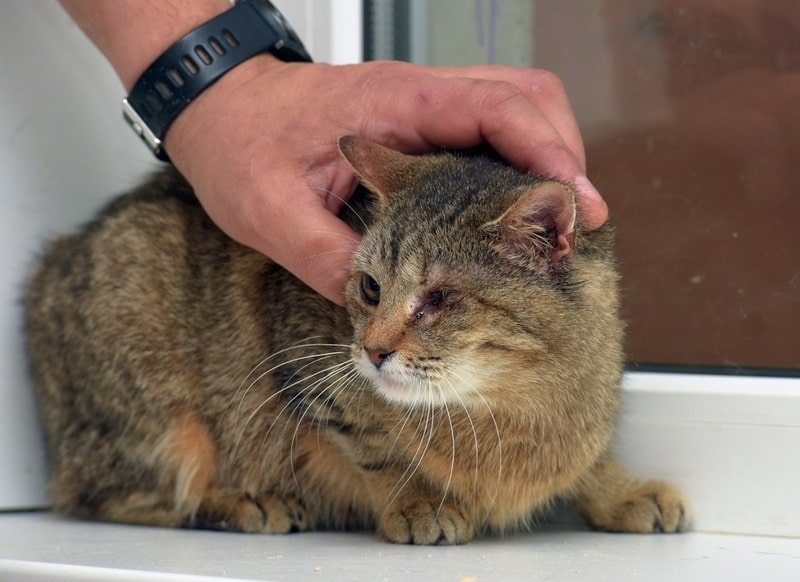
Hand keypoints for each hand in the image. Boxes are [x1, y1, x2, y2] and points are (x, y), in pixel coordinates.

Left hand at [165, 56, 606, 304]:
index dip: (547, 151)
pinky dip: (514, 169)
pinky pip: (486, 136)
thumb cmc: (239, 143)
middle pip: (525, 99)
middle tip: (576, 222)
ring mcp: (423, 112)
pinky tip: (509, 217)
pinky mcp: (420, 131)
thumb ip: (329, 259)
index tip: (575, 203)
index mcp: (394, 103)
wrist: (218, 108)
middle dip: (563, 155)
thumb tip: (384, 314)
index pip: (495, 107)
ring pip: (514, 112)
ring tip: (555, 225)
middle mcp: (420, 99)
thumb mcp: (271, 212)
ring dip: (544, 160)